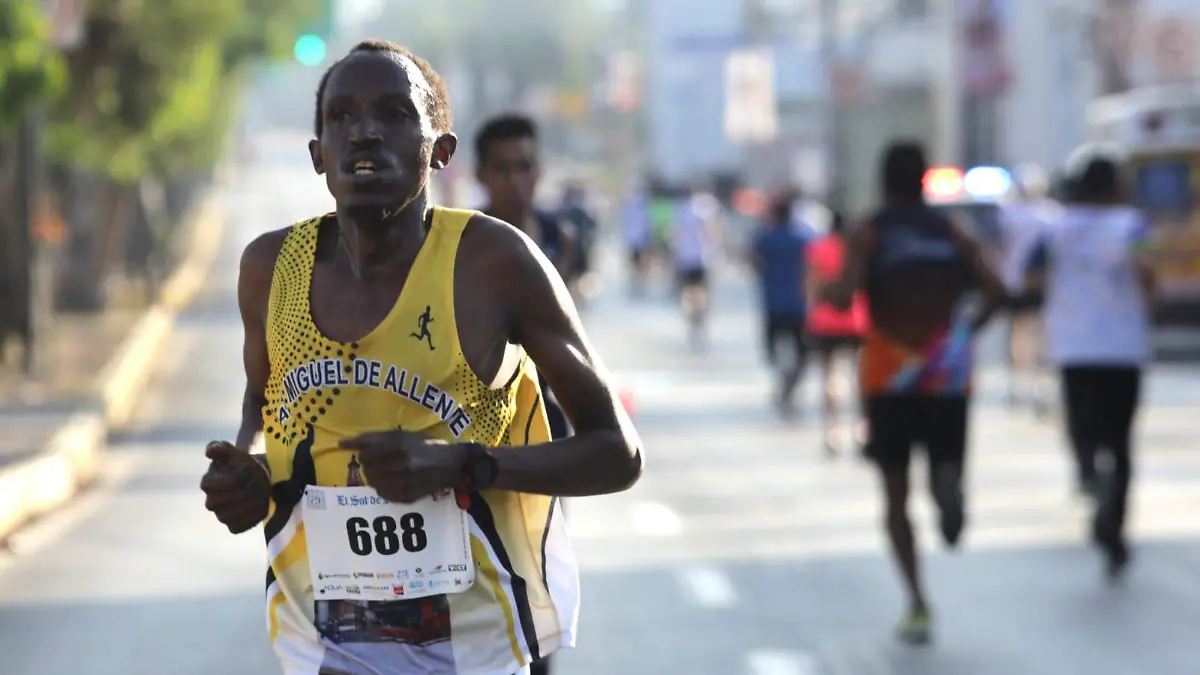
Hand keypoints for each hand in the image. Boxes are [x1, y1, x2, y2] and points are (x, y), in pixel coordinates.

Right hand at [200, 441, 270, 533]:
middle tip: (260, 480)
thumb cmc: (240, 464)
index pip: (228, 483)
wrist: (252, 478)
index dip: (242, 476)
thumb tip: (210, 451)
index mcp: (207, 483)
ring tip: (263, 491)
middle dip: (251, 488)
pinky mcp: (232, 526)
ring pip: (237, 514)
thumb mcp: (231, 451)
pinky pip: (242, 526)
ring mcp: (220, 516)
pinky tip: (262, 505)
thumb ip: (220, 448)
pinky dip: (254, 517)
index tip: (249, 468)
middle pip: (233, 499)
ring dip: (255, 502)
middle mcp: (210, 502)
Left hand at [339, 431, 466, 503]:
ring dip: (375, 477)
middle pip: (367, 469)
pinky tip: (393, 482)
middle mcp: (402, 463)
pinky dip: (383, 488)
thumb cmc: (423, 445)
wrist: (450, 464)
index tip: (366, 454)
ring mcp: (406, 482)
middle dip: (369, 465)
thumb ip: (373, 438)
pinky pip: (383, 494)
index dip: (363, 454)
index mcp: (399, 444)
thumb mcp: (401, 434)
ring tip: (386, 472)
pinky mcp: (408, 496)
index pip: (365, 453)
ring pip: (373, 483)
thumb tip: (341, 444)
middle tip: (379, 462)